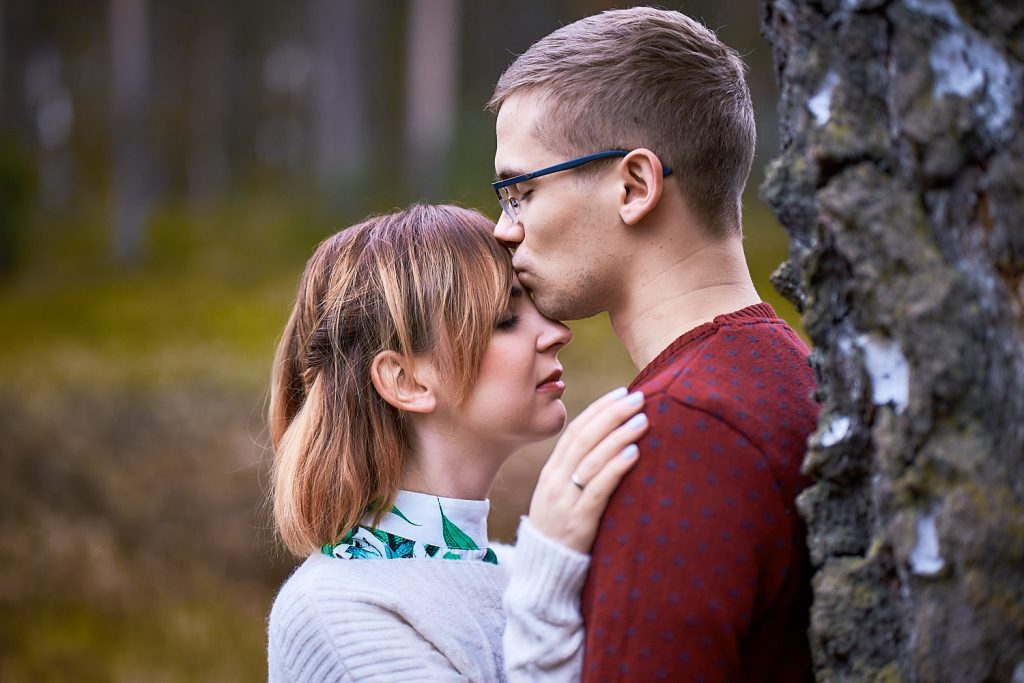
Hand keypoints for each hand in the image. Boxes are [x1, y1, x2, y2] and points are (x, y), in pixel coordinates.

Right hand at [527, 386, 647, 553]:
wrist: (545, 572)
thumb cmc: (562, 530)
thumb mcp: (562, 496)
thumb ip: (579, 472)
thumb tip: (610, 443)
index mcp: (551, 472)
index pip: (575, 431)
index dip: (598, 409)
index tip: (621, 392)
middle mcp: (555, 481)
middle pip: (584, 439)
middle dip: (612, 414)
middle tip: (637, 397)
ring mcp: (564, 501)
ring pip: (592, 459)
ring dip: (619, 435)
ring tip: (642, 419)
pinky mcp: (578, 522)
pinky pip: (598, 489)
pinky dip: (615, 467)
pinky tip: (632, 452)